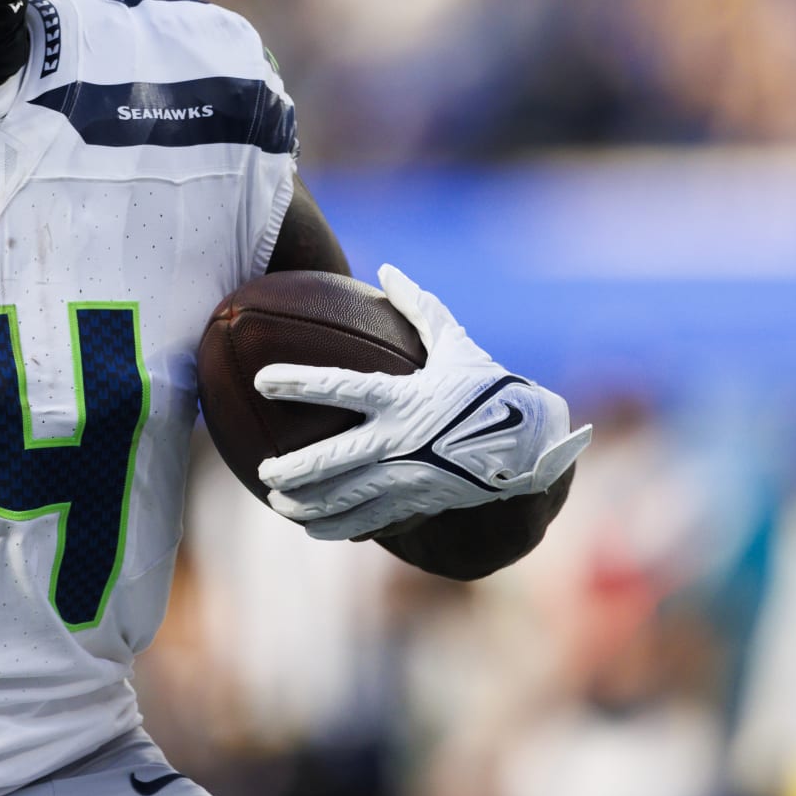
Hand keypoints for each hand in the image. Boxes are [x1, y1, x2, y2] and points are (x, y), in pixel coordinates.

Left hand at [254, 265, 591, 541]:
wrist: (533, 443)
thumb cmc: (488, 387)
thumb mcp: (456, 343)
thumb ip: (418, 308)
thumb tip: (387, 268)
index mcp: (402, 396)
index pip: (339, 387)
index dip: (298, 383)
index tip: (263, 380)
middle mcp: (400, 439)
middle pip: (333, 458)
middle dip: (294, 468)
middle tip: (263, 469)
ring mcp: (408, 475)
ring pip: (346, 497)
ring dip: (307, 503)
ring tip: (277, 502)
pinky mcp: (419, 501)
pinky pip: (371, 519)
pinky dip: (338, 526)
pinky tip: (311, 527)